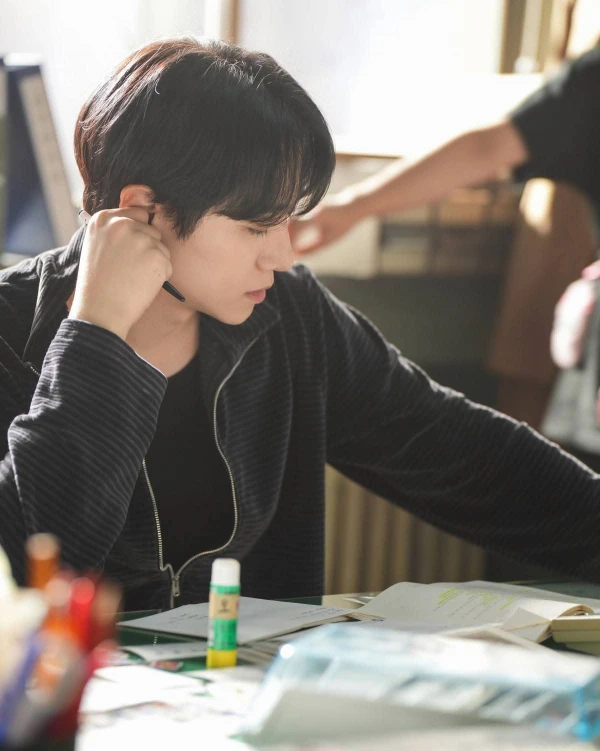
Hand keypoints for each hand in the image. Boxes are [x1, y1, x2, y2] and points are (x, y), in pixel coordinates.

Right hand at [69, 208, 171, 339]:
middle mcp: (123, 223)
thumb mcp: (96, 247)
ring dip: (153, 262)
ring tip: (132, 278)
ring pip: (161, 247)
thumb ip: (116, 232)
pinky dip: (159, 276)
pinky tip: (141, 285)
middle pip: (151, 230)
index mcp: (104, 219)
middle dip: (146, 248)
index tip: (130, 250)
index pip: (137, 213)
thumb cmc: (97, 285)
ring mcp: (142, 238)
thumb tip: (144, 220)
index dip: (138, 232)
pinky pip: (167, 263)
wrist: (100, 311)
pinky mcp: (157, 256)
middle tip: (129, 269)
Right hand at [289, 194, 361, 254]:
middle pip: (288, 223)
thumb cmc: (342, 225)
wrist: (350, 205)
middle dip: (282, 238)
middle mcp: (309, 207)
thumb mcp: (328, 240)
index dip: (288, 242)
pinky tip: (287, 238)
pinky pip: (291, 216)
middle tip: (279, 252)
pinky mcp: (303, 203)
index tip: (285, 254)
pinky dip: (288, 228)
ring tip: (282, 246)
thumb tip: (296, 256)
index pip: (295, 228)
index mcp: (317, 216)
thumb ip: (311, 248)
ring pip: (288, 219)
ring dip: (284, 233)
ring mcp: (305, 203)